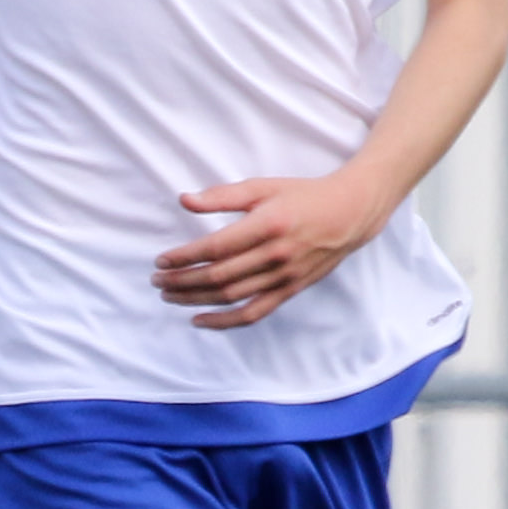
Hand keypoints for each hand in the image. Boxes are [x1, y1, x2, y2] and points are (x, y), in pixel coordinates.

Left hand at [155, 172, 389, 328]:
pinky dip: (224, 321)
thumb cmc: (303, 195)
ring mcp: (284, 276)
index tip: (161, 261)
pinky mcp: (290, 290)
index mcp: (268, 225)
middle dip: (182, 281)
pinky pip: (253, 313)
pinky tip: (200, 320)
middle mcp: (276, 254)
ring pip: (231, 296)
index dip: (184, 257)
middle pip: (218, 276)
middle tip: (158, 281)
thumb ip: (223, 196)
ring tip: (170, 296)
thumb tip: (184, 200)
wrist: (350, 214)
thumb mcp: (263, 187)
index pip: (215, 248)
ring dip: (195, 300)